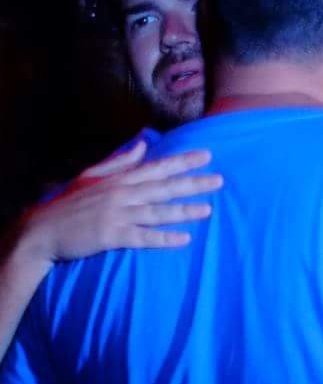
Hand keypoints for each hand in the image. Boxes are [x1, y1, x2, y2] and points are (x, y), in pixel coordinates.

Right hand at [14, 142, 220, 265]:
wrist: (41, 230)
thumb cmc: (68, 204)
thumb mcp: (91, 176)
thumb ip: (121, 162)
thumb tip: (143, 144)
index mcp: (118, 180)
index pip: (157, 168)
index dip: (183, 161)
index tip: (207, 155)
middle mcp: (121, 194)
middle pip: (163, 187)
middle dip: (192, 183)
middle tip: (220, 181)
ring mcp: (116, 215)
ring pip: (157, 211)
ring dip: (183, 211)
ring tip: (207, 210)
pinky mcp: (111, 235)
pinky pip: (142, 237)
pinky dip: (163, 238)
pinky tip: (184, 239)